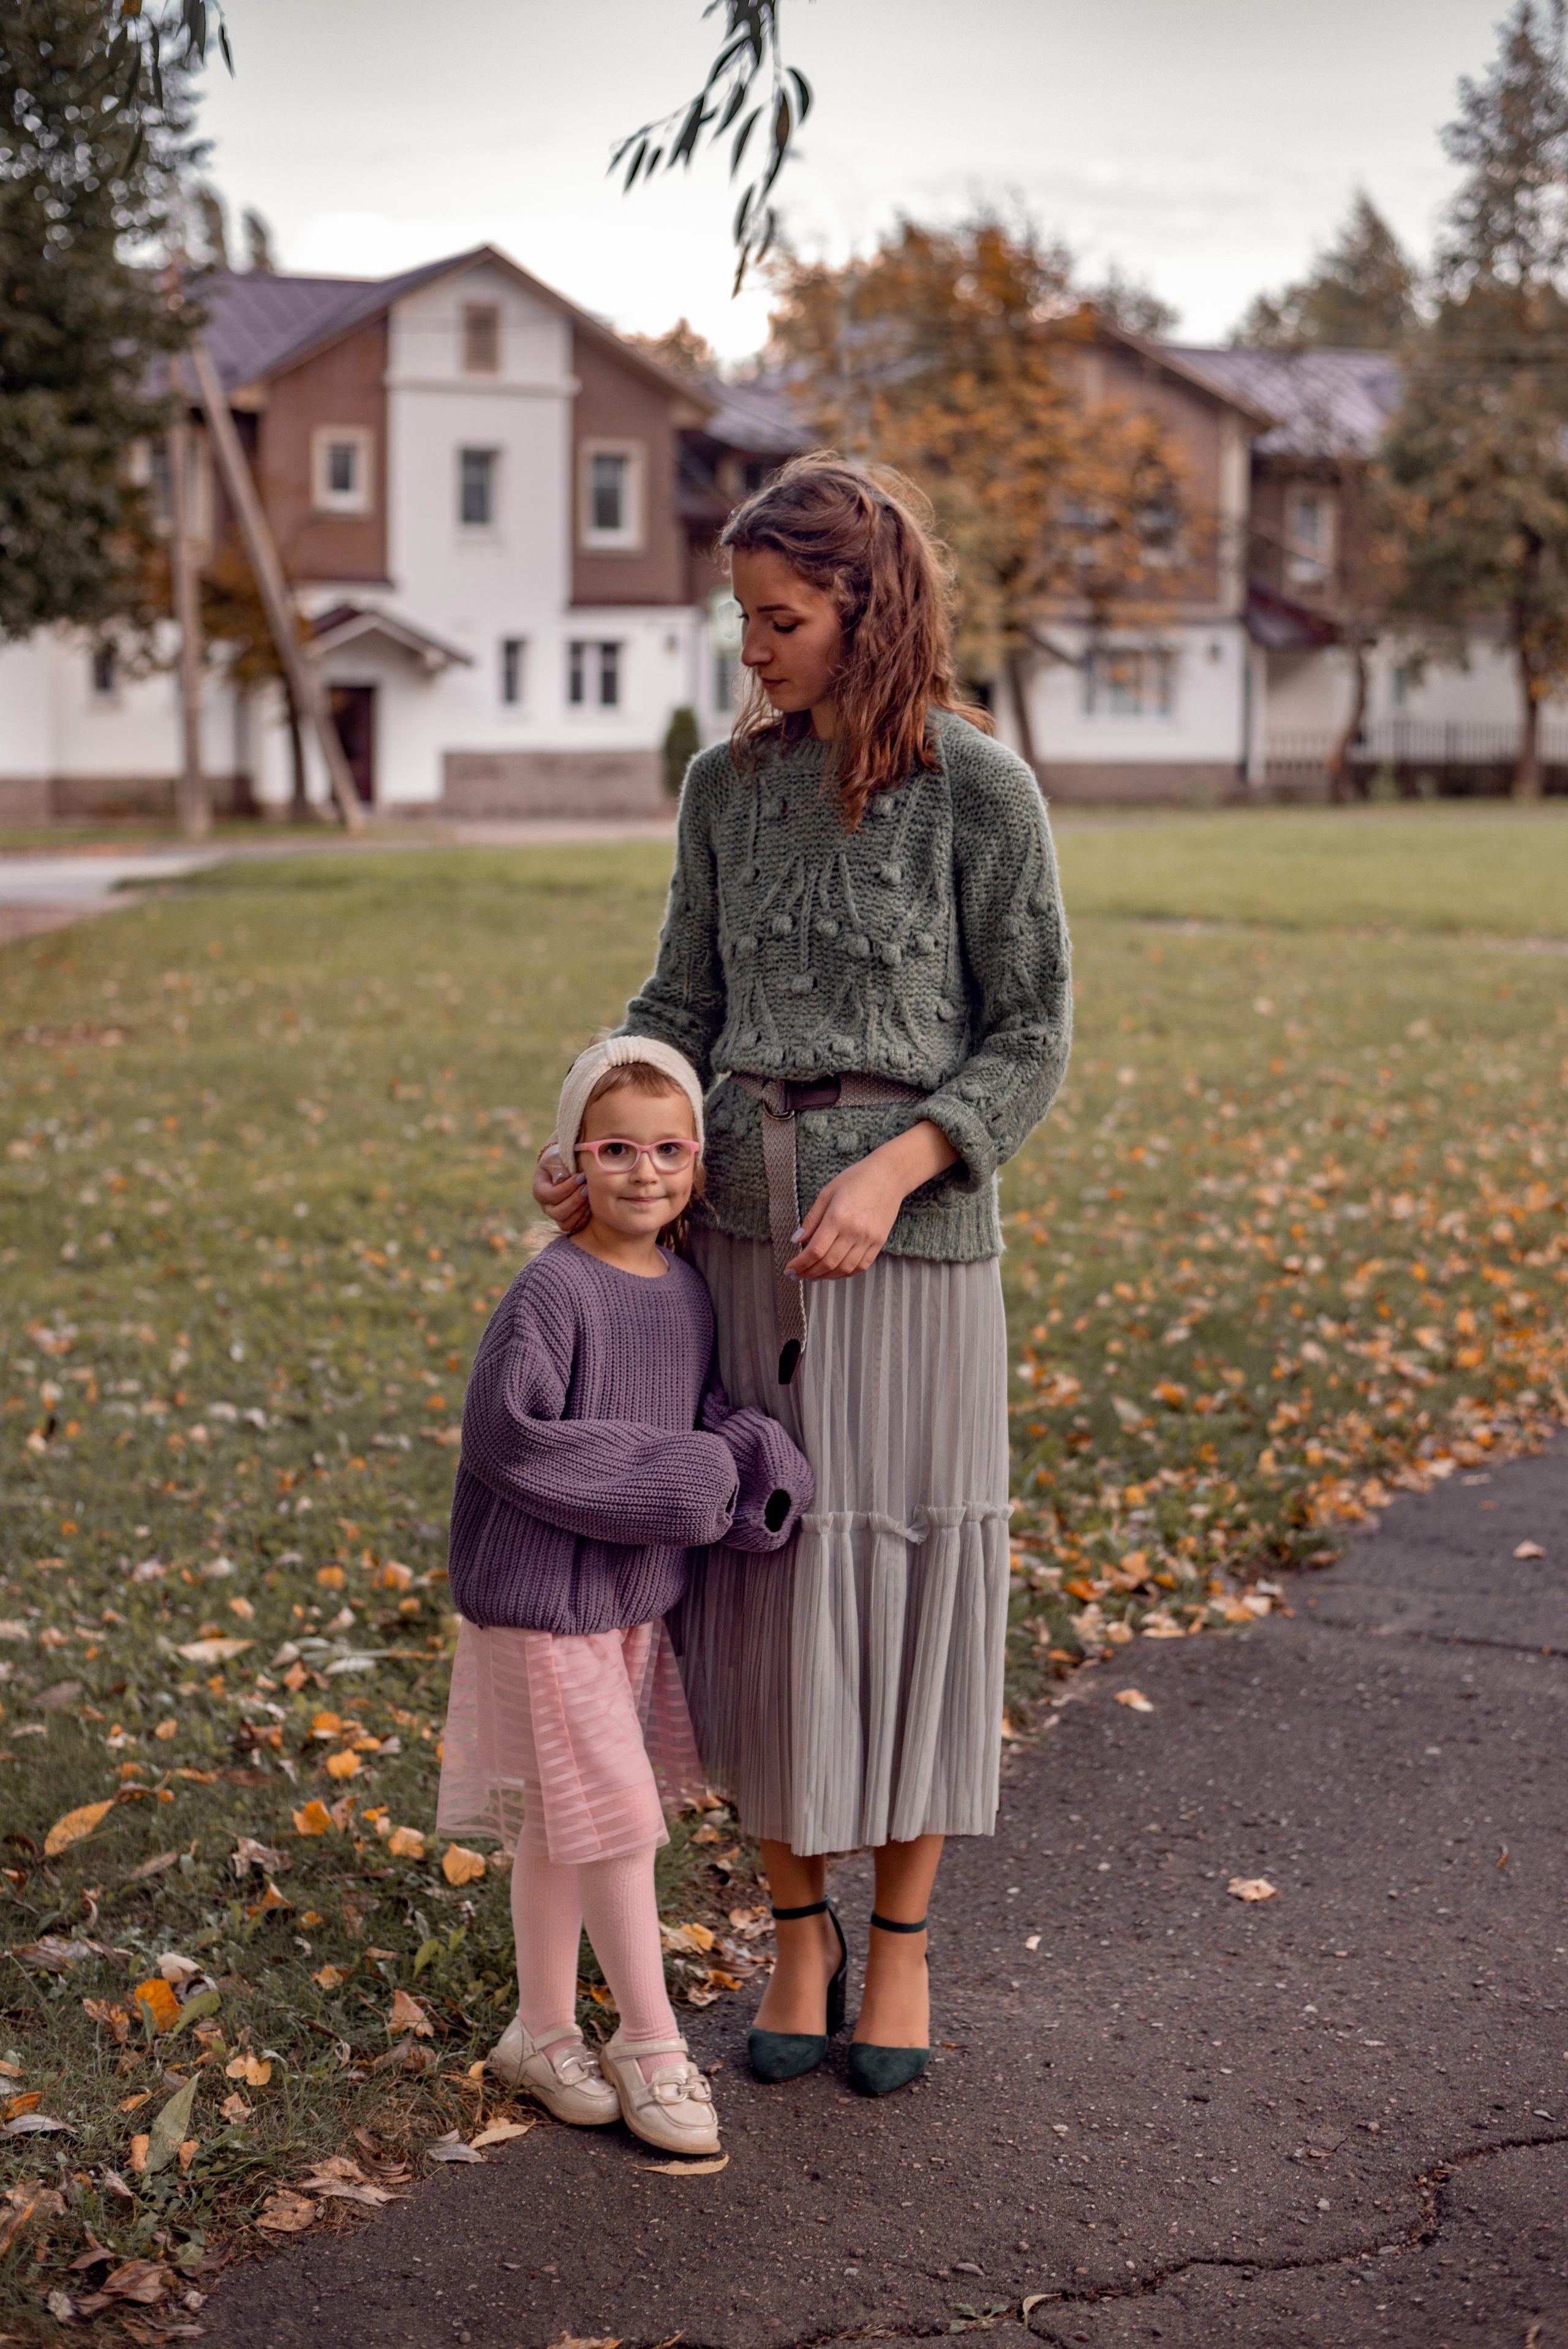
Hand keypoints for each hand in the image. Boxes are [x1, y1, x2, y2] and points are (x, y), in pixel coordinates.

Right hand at [532, 1136, 589, 1233]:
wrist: (564, 1165)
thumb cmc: (558, 1159)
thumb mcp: (555, 1158)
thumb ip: (557, 1167)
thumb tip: (561, 1180)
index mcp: (539, 1190)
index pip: (551, 1196)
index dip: (567, 1188)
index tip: (581, 1177)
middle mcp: (546, 1206)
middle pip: (558, 1213)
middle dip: (575, 1201)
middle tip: (587, 1188)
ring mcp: (556, 1215)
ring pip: (565, 1223)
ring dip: (579, 1211)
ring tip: (589, 1197)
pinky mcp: (568, 1219)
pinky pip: (574, 1227)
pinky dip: (583, 1219)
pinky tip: (591, 1206)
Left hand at [787, 1119, 957, 1281]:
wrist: (889, 1176)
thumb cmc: (856, 1179)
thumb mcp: (827, 1193)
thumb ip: (811, 1219)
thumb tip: (797, 1240)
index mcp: (838, 1217)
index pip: (815, 1250)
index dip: (800, 1264)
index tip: (790, 1269)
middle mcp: (854, 1231)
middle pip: (828, 1263)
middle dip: (809, 1273)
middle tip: (797, 1275)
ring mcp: (869, 1239)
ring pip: (844, 1269)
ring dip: (825, 1276)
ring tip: (813, 1275)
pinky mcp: (879, 1242)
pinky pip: (861, 1266)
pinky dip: (845, 1273)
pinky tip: (834, 1272)